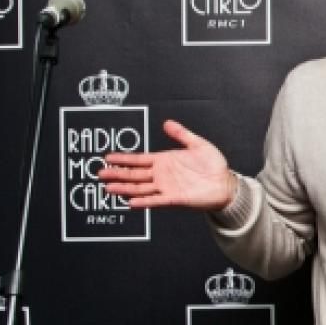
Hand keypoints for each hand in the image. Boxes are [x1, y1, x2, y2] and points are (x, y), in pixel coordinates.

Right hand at [98, 119, 236, 210]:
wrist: (225, 184)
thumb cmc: (214, 165)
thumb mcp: (198, 144)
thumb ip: (182, 134)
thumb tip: (167, 122)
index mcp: (165, 161)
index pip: (139, 159)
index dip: (124, 159)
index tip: (108, 157)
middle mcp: (162, 175)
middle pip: (134, 174)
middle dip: (117, 174)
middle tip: (100, 173)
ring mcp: (166, 187)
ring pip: (140, 188)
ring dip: (125, 188)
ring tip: (109, 188)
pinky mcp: (174, 199)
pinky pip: (156, 200)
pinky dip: (144, 201)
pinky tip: (131, 202)